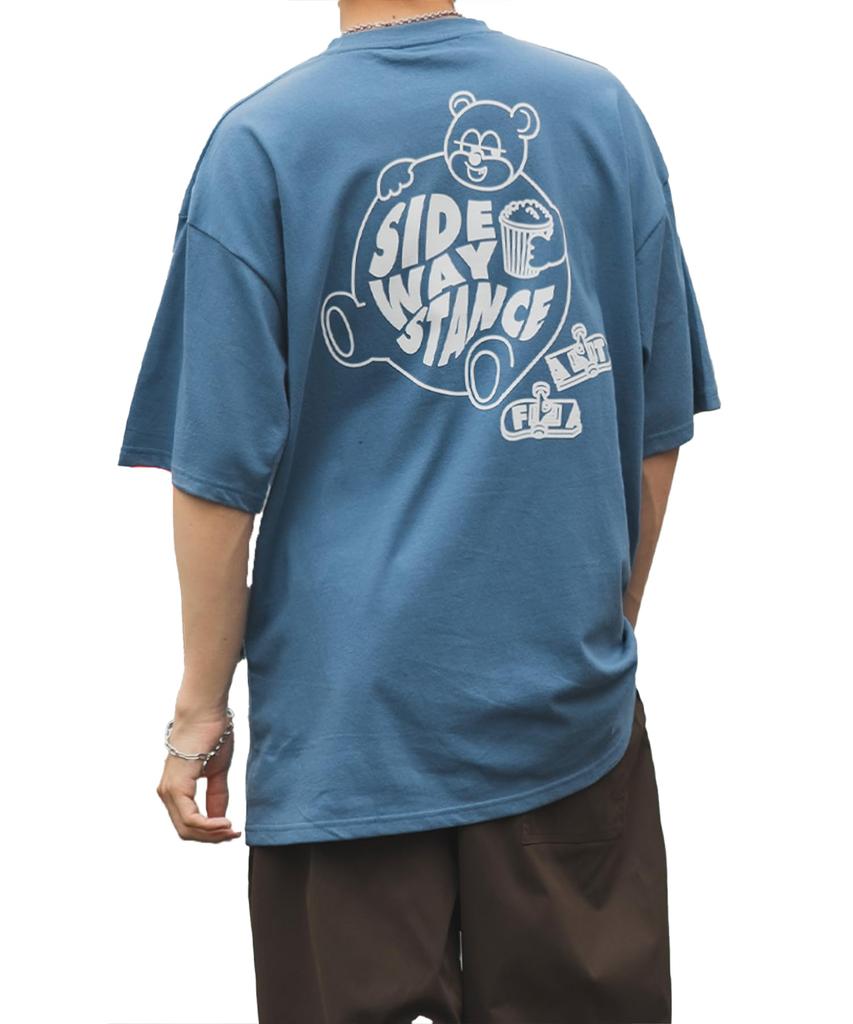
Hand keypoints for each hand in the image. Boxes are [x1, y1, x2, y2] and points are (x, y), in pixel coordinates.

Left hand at [157, 709, 241, 842]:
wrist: (205, 712)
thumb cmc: (211, 734)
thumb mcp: (217, 771)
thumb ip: (216, 795)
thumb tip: (220, 818)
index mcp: (176, 789)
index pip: (188, 823)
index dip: (211, 833)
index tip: (233, 831)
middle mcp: (167, 792)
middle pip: (185, 831)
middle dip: (211, 838)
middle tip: (234, 834)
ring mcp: (169, 790)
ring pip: (186, 828)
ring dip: (211, 834)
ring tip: (232, 830)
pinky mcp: (176, 786)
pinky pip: (190, 817)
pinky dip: (208, 825)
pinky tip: (225, 823)